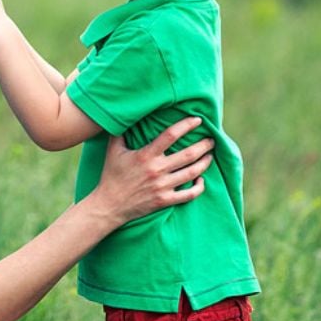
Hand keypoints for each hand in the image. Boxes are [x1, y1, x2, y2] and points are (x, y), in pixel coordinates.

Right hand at [91, 117, 213, 224]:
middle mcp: (157, 170)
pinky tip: (201, 180)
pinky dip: (199, 187)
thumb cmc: (111, 175)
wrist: (109, 205)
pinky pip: (189, 194)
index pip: (170, 135)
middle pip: (188, 154)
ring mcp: (162, 186)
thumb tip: (125, 115)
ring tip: (210, 155)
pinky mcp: (165, 200)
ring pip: (192, 172)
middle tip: (211, 140)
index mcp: (145, 155)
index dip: (186, 125)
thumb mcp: (112, 151)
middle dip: (203, 145)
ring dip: (205, 163)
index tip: (197, 120)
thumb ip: (120, 133)